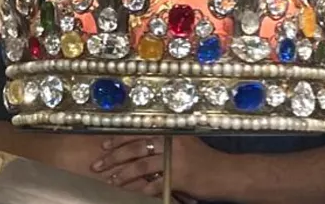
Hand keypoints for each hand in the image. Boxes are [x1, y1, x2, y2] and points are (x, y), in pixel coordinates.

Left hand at [90, 135, 223, 198]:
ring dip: (123, 175)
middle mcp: (172, 141)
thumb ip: (165, 142)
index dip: (119, 138)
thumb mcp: (186, 144)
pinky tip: (134, 193)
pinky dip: (142, 189)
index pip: (139, 131)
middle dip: (114, 157)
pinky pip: (154, 183)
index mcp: (171, 131)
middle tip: (98, 164)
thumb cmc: (206, 160)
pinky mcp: (178, 176)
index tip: (103, 144)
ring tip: (111, 180)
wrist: (226, 173)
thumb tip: (139, 147)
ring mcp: (175, 159)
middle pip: (135, 147)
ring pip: (141, 166)